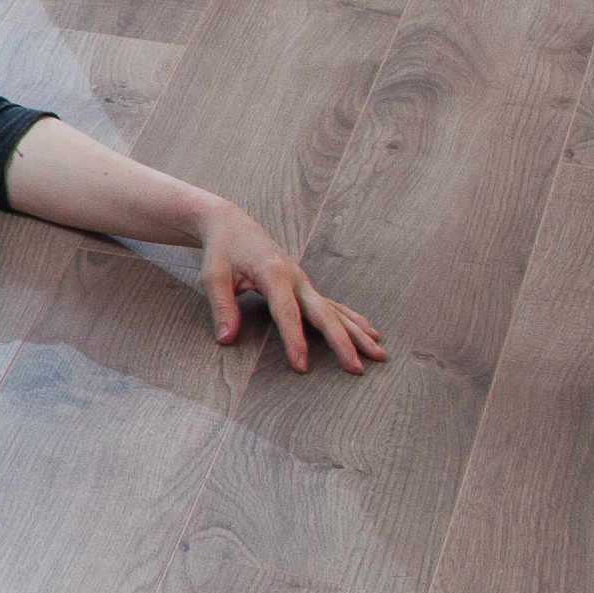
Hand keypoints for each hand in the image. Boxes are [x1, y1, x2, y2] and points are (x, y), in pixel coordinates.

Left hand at [193, 203, 383, 372]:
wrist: (233, 224)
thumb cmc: (222, 250)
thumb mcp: (213, 275)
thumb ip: (222, 307)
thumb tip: (226, 340)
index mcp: (274, 275)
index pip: (288, 314)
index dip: (295, 341)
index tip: (302, 367)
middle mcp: (296, 278)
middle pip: (324, 314)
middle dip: (342, 342)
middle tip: (357, 368)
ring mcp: (304, 282)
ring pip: (336, 310)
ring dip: (358, 333)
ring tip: (379, 353)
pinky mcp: (305, 286)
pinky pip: (333, 305)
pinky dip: (352, 320)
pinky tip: (370, 332)